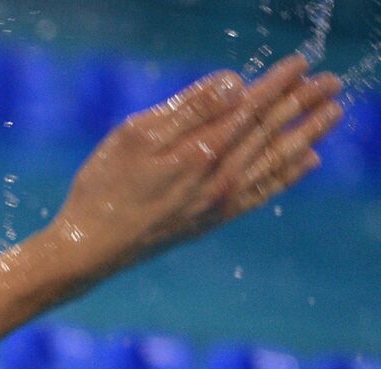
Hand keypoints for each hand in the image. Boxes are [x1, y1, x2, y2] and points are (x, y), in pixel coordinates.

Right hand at [50, 54, 343, 274]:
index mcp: (201, 151)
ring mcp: (219, 202)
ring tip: (332, 114)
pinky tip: (306, 162)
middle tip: (331, 83)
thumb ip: (188, 109)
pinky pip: (263, 193)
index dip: (276, 84)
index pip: (250, 108)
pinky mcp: (212, 220)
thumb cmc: (102, 188)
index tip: (299, 64)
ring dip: (307, 134)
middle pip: (269, 132)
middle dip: (301, 104)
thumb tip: (235, 84)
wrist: (89, 250)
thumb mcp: (134, 136)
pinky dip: (288, 175)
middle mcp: (220, 177)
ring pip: (275, 161)